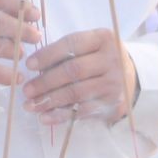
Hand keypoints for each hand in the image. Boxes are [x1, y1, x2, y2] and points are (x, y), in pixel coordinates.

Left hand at [23, 29, 138, 124]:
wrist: (130, 77)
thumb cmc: (100, 58)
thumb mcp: (90, 46)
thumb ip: (66, 52)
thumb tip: (34, 68)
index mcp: (104, 38)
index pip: (72, 43)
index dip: (48, 54)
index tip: (29, 64)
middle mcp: (112, 59)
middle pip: (73, 70)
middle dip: (46, 81)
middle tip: (27, 90)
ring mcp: (114, 83)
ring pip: (76, 92)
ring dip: (50, 100)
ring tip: (30, 105)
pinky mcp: (112, 103)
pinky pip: (82, 111)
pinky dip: (61, 116)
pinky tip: (44, 118)